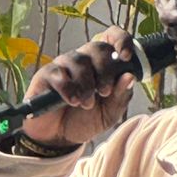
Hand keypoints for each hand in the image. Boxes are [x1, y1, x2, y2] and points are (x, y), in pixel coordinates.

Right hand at [20, 26, 139, 147]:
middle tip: (105, 92)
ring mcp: (64, 65)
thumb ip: (121, 96)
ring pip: (79, 61)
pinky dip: (68, 88)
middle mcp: (83, 60)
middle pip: (97, 48)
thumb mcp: (110, 113)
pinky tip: (72, 101)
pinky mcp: (47, 74)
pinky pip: (59, 73)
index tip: (126, 57)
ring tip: (87, 104)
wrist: (60, 138)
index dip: (121, 41)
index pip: (111, 38)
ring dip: (86, 84)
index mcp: (102, 64)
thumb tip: (129, 76)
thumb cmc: (86, 121)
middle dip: (105, 70)